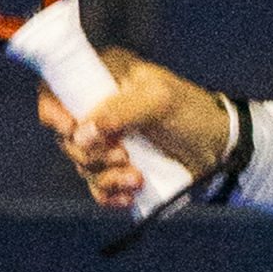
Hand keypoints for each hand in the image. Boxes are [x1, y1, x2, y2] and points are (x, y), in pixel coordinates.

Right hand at [37, 48, 228, 208]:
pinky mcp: (116, 165)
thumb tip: (79, 134)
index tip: (70, 129)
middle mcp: (99, 105)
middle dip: (92, 152)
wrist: (219, 147)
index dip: (53, 110)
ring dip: (106, 176)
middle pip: (66, 135)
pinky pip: (96, 185)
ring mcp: (106, 137)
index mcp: (104, 76)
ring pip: (83, 163)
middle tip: (123, 155)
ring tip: (137, 177)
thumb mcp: (159, 101)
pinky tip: (129, 195)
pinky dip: (109, 194)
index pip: (56, 87)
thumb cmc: (192, 112)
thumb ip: (119, 112)